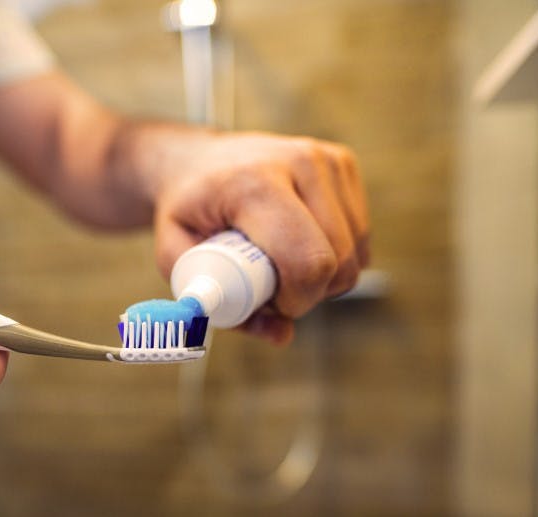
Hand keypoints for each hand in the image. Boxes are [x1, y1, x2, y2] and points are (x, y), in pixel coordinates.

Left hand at [151, 133, 369, 344]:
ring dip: (324, 275)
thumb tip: (281, 335)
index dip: (296, 300)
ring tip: (280, 260)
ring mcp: (326, 159)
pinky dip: (337, 253)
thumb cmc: (186, 212)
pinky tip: (299, 241)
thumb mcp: (177, 259)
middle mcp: (299, 163)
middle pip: (339, 261)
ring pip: (356, 252)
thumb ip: (222, 305)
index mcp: (254, 184)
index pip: (308, 261)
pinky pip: (360, 234)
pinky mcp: (343, 162)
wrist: (195, 161)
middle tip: (271, 286)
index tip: (269, 302)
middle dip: (310, 293)